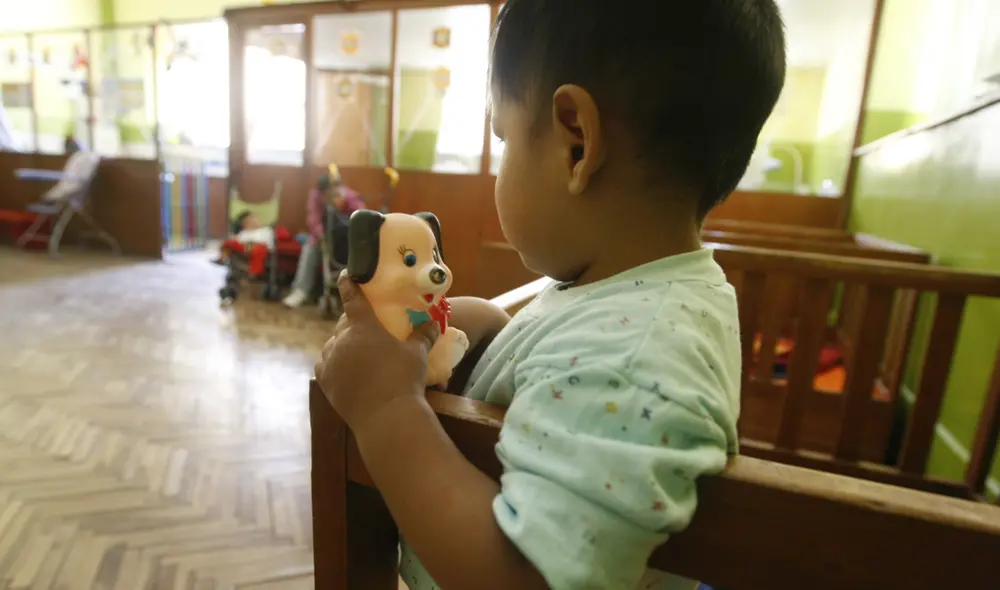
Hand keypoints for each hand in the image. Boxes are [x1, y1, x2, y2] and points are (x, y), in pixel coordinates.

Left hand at [314, 274, 438, 433]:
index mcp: (363, 326)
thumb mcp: (417, 355)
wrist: (386, 416)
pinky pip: (326, 364)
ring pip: (333, 345)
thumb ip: (423, 336)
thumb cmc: (404, 378)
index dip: (348, 284)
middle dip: (352, 322)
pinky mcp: (324, 380)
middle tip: (365, 327)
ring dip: (342, 344)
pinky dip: (334, 363)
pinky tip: (344, 368)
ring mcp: (330, 361)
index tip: (345, 275)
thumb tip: (434, 324)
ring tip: (357, 353)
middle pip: (343, 324)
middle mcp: (341, 340)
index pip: (352, 298)